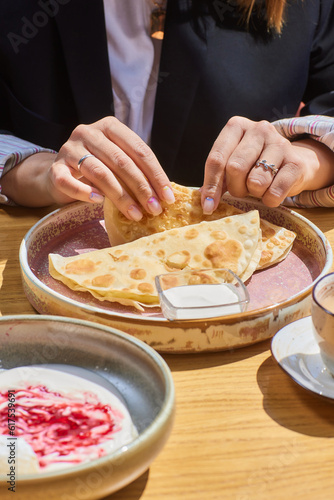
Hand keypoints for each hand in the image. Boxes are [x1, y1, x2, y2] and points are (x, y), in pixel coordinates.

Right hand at [3, 117, 174, 215]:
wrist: (60, 173)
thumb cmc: (97, 168)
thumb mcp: (117, 162)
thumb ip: (136, 170)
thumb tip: (164, 195)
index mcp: (110, 127)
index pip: (140, 150)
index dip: (156, 175)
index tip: (168, 197)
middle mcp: (89, 132)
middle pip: (121, 162)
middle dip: (142, 188)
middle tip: (155, 209)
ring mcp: (69, 149)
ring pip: (99, 172)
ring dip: (120, 196)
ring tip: (135, 214)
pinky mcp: (55, 168)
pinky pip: (70, 182)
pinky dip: (85, 193)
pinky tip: (99, 202)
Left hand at [200, 116, 333, 212]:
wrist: (292, 165)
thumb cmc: (255, 165)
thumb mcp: (233, 164)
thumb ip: (218, 178)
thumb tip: (206, 202)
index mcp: (236, 126)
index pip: (217, 158)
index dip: (211, 185)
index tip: (207, 206)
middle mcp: (259, 129)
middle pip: (235, 168)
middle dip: (235, 188)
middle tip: (241, 190)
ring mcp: (279, 143)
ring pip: (255, 181)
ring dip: (254, 193)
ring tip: (258, 187)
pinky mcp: (296, 162)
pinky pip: (274, 192)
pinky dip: (270, 200)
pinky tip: (272, 193)